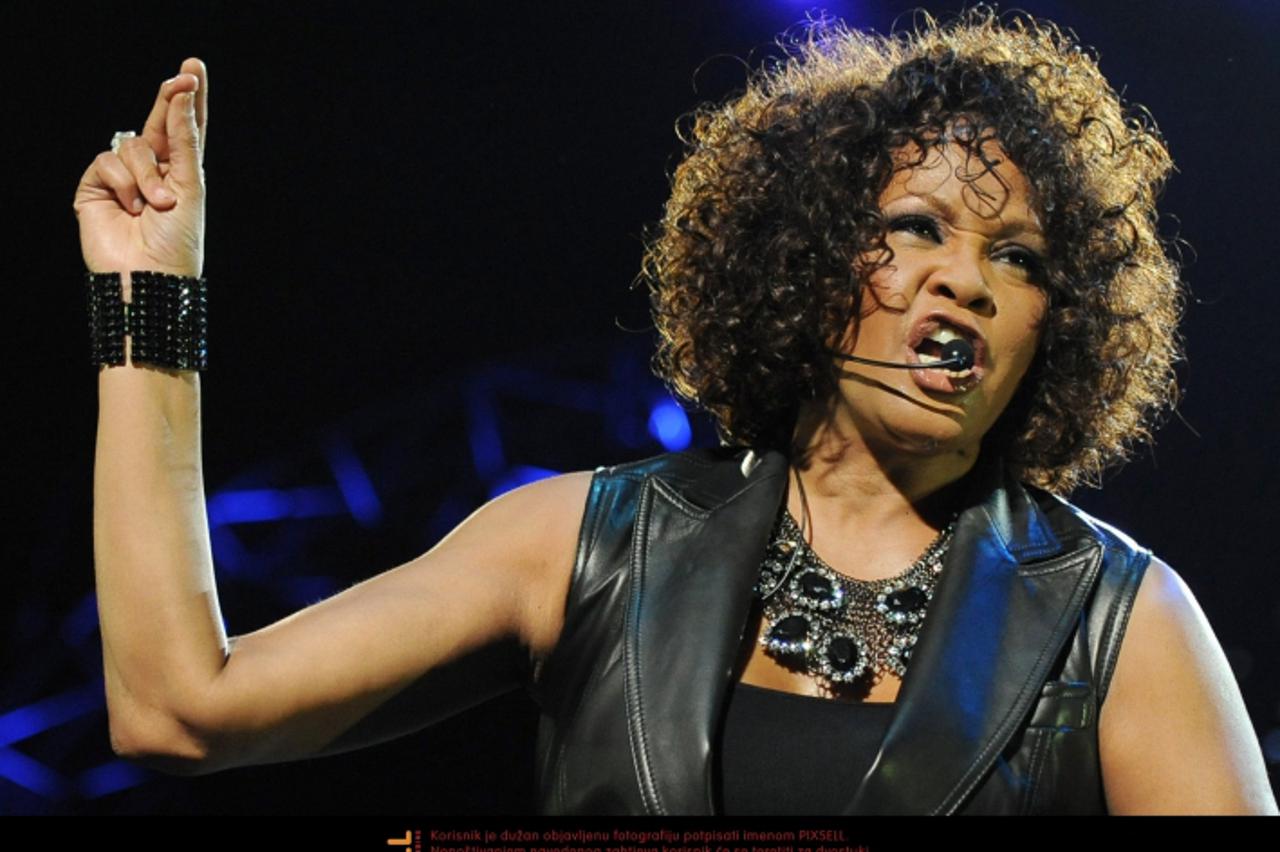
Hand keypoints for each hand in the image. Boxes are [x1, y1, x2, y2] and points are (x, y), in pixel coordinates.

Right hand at [74, 58, 207, 277]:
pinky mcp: (96, 187)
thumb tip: (181, 94)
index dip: (187, 99)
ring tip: (156, 205)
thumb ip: (183, 139)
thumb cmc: (177, 239)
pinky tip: (130, 208)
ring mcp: (123, 178)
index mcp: (181, 172)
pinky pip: (107, 162)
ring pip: (131, 144)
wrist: (148, 275)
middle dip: (169, 100)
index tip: (193, 68)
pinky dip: (123, 183)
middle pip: (157, 123)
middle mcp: (153, 171)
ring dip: (147, 174)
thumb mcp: (189, 184)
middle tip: (185, 77)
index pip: (184, 129)